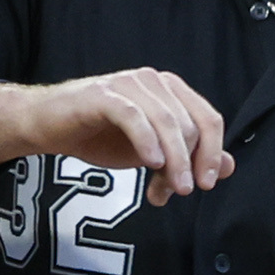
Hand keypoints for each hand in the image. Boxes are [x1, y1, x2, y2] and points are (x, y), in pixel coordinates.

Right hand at [0, 69, 232, 205]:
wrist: (47, 126)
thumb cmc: (98, 135)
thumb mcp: (151, 152)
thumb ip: (187, 156)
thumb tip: (227, 166)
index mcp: (169, 91)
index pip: (209, 118)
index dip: (213, 153)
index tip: (207, 184)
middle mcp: (152, 81)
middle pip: (190, 124)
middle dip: (188, 164)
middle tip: (178, 192)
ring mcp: (127, 85)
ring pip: (166, 122)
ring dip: (173, 160)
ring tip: (167, 189)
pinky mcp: (102, 95)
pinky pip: (133, 116)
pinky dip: (147, 141)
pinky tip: (150, 164)